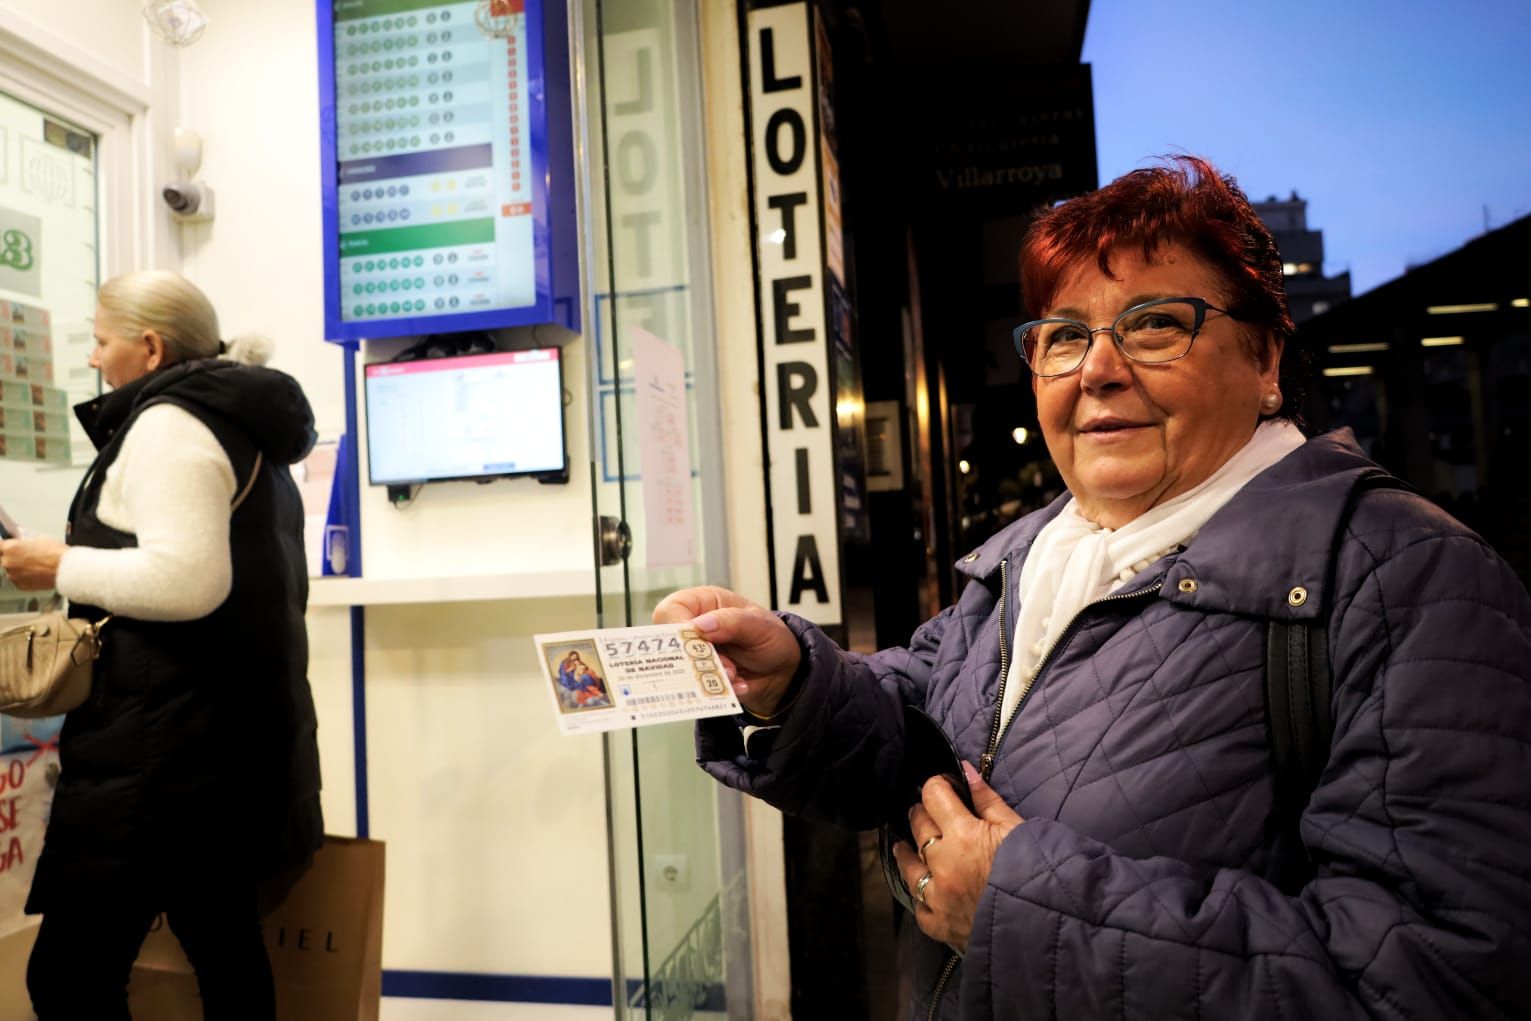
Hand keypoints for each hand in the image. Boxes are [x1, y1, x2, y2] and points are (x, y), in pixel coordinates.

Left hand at [0, 536, 67, 590]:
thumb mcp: (39, 538)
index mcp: (10, 548)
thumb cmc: (57, 554)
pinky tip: (36, 572)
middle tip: (26, 554)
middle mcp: (8, 562)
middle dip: (12, 556)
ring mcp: (13, 575)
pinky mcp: (20, 585)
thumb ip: (24, 541)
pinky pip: (18, 579)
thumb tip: (21, 541)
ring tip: (34, 565)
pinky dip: (24, 576)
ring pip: (11, 569)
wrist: (67, 570)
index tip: (6, 545)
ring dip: (18, 567)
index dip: (4, 545)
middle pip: (3, 558)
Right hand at [652, 586, 801, 715]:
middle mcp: (693, 629)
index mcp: (703, 604)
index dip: (676, 626)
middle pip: (669, 644)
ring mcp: (695, 656)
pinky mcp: (700, 679)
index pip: (671, 610)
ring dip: (708, 676)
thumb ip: (732, 621)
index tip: (696, 642)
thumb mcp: (759, 624)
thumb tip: (700, 625)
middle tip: (725, 665)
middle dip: (696, 658)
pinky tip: (739, 685)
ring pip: (681, 670)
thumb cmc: (771, 637)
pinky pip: (696, 690)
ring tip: (734, 675)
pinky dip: (718, 691)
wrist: (784, 672)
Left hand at [894, 761, 1023, 952]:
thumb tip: (966, 771)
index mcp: (963, 835)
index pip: (933, 796)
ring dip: (908, 852)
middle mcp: (943, 864)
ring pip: (908, 867)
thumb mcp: (1016, 828)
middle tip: (930, 812)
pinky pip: (919, 907)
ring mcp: (938, 897)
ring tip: (907, 846)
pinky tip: (922, 889)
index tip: (944, 787)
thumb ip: (987, 799)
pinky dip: (921, 896)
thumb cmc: (1037, 873)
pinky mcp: (940, 926)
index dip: (938, 786)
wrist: (1046, 925)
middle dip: (923, 814)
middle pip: (918, 826)